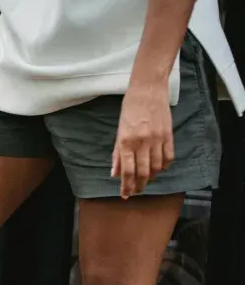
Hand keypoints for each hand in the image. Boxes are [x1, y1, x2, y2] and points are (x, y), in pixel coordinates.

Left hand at [112, 81, 174, 198]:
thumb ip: (117, 153)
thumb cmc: (130, 109)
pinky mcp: (169, 135)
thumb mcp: (119, 131)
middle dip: (139, 185)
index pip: (127, 171)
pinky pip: (169, 157)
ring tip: (146, 180)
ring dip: (151, 177)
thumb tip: (114, 173)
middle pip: (143, 172)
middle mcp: (142, 143)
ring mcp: (157, 139)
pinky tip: (159, 168)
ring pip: (157, 167)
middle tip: (136, 191)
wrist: (148, 90)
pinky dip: (164, 166)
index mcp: (126, 142)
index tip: (125, 194)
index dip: (126, 185)